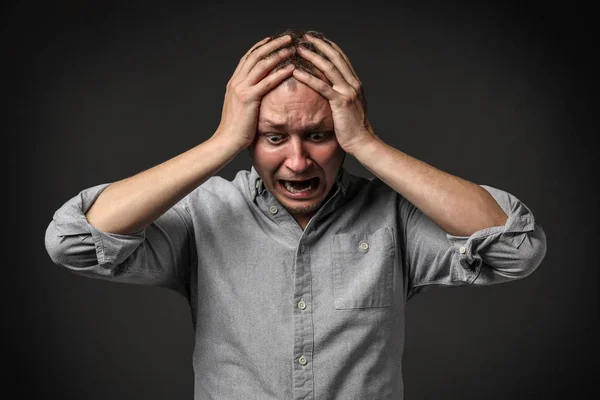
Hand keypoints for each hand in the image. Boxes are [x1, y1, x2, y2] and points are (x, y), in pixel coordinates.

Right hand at [213, 35, 295, 149]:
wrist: (226, 140)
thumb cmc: (235, 128)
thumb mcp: (239, 107)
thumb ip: (247, 96)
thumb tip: (258, 94)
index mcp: (234, 82)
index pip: (248, 58)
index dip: (261, 47)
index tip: (273, 40)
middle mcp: (237, 82)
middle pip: (256, 55)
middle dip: (273, 44)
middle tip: (288, 38)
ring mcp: (242, 89)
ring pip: (262, 64)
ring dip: (279, 54)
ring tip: (292, 48)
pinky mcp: (249, 98)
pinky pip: (267, 82)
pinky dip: (280, 73)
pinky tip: (291, 68)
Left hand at [292, 34, 375, 154]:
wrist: (363, 142)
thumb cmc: (354, 129)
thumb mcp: (350, 108)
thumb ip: (342, 96)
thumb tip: (331, 91)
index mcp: (355, 84)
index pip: (341, 59)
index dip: (329, 47)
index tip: (317, 39)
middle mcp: (353, 84)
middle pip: (335, 57)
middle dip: (320, 45)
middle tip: (306, 37)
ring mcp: (348, 92)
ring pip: (328, 67)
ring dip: (312, 56)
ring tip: (299, 49)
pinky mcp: (340, 102)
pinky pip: (322, 86)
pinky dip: (308, 77)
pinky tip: (297, 72)